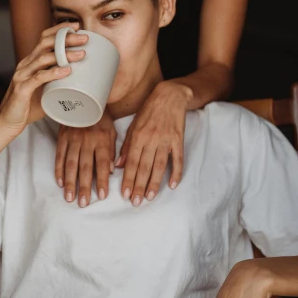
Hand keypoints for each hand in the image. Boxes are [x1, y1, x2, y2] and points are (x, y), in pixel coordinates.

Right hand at [0, 23, 86, 135]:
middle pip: (45, 44)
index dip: (59, 30)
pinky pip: (38, 77)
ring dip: (64, 54)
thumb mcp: (45, 90)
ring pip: (43, 58)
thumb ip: (59, 84)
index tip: (77, 27)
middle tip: (84, 39)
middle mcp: (25, 65)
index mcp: (30, 62)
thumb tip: (83, 83)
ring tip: (81, 54)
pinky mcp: (21, 89)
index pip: (43, 38)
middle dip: (66, 38)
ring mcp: (22, 76)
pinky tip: (66, 71)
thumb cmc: (28, 107)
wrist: (6, 124)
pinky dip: (54, 73)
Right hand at [56, 109, 116, 206]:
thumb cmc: (102, 119)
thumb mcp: (112, 132)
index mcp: (101, 139)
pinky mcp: (62, 137)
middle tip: (83, 203)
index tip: (101, 196)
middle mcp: (87, 140)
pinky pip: (59, 156)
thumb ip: (111, 151)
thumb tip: (111, 171)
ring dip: (70, 182)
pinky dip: (59, 170)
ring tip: (69, 198)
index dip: (102, 180)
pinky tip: (60, 182)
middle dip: (83, 187)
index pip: (102, 163)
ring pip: (71, 164)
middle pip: (85, 167)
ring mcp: (72, 139)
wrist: (84, 99)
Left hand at [117, 80, 190, 204]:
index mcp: (138, 136)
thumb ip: (126, 146)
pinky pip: (178, 159)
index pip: (131, 162)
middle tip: (136, 202)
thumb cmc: (149, 110)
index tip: (125, 194)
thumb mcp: (133, 125)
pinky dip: (176, 172)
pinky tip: (173, 184)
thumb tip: (119, 166)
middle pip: (144, 167)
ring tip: (150, 197)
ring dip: (154, 183)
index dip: (128, 179)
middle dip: (139, 186)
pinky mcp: (178, 139)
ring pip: (159, 166)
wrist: (170, 95)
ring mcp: (165, 140)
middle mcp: (151, 139)